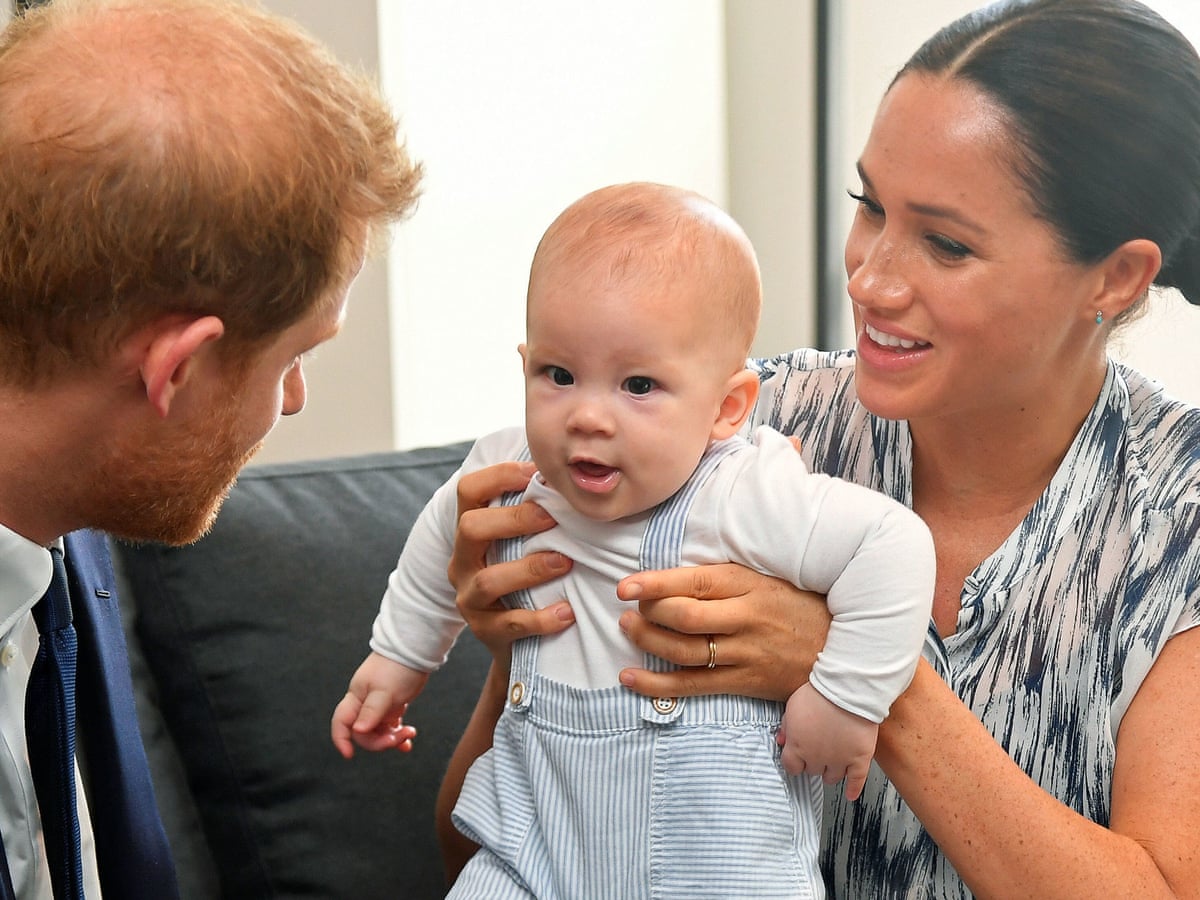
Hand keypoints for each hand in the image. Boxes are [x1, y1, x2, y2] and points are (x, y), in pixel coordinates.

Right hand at [330, 652, 427, 758]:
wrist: (415, 650)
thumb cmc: (398, 667)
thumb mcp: (385, 691)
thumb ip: (371, 711)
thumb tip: (358, 730)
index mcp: (357, 698)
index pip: (341, 722)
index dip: (341, 739)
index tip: (350, 755)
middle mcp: (364, 704)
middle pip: (363, 733)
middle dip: (380, 741)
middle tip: (399, 737)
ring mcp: (378, 706)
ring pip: (378, 732)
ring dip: (392, 738)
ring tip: (409, 733)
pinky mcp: (392, 706)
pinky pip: (391, 726)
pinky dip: (398, 734)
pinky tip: (408, 741)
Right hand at [448, 461, 574, 667]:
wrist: (518, 643)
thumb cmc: (528, 579)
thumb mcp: (522, 543)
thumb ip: (536, 513)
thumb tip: (572, 473)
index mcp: (471, 532)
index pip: (469, 491)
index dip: (498, 476)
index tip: (535, 472)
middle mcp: (462, 562)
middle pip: (470, 528)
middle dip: (513, 519)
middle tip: (553, 517)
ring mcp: (470, 598)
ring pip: (488, 580)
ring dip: (530, 569)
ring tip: (565, 563)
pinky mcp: (485, 632)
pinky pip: (510, 624)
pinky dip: (540, 618)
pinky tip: (567, 612)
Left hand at [615, 563, 830, 701]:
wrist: (845, 650)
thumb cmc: (800, 607)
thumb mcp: (768, 578)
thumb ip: (726, 578)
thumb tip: (675, 575)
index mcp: (749, 585)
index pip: (694, 582)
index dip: (655, 584)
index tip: (626, 586)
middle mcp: (746, 619)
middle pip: (684, 617)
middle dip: (648, 613)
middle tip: (628, 609)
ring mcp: (746, 654)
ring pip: (684, 651)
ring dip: (647, 641)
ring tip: (627, 630)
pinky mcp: (745, 683)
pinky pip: (693, 686)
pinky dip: (657, 684)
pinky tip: (630, 678)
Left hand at [777, 682, 876, 800]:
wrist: (847, 689)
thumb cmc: (819, 694)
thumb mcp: (793, 706)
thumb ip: (786, 726)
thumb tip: (782, 740)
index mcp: (798, 746)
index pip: (791, 767)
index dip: (794, 762)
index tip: (797, 760)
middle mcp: (817, 758)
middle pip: (812, 771)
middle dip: (813, 762)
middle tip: (818, 753)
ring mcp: (839, 760)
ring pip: (832, 777)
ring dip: (830, 772)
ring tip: (832, 765)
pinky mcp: (859, 759)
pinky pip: (857, 780)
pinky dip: (854, 789)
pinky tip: (851, 794)